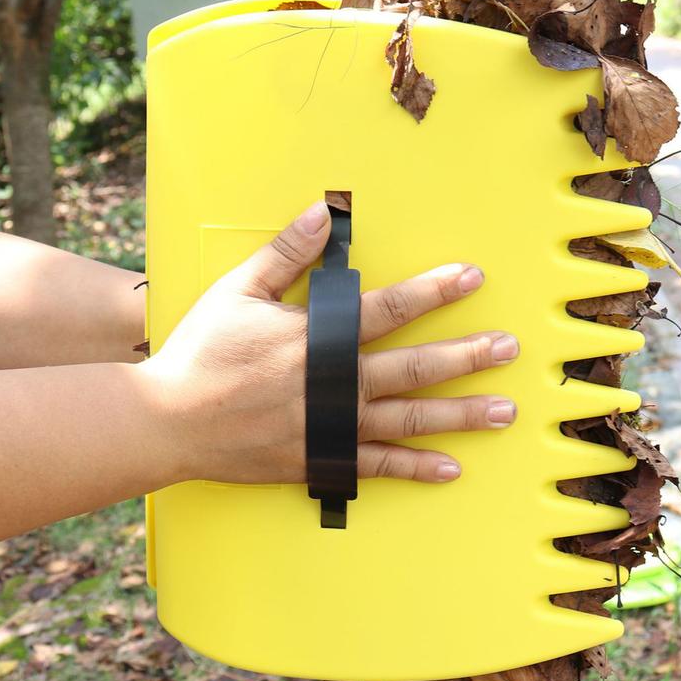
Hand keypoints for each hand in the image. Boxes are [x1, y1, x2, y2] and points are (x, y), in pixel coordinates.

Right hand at [143, 202, 518, 485]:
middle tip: (510, 350)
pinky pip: (377, 467)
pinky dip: (415, 468)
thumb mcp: (238, 290)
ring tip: (503, 412)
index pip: (390, 308)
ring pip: (409, 420)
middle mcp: (336, 383)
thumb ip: (287, 253)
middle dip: (468, 357)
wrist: (170, 421)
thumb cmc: (202, 351)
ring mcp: (332, 427)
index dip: (435, 290)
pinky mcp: (320, 460)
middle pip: (415, 368)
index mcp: (319, 338)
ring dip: (460, 415)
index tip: (473, 277)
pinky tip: (450, 468)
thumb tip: (326, 212)